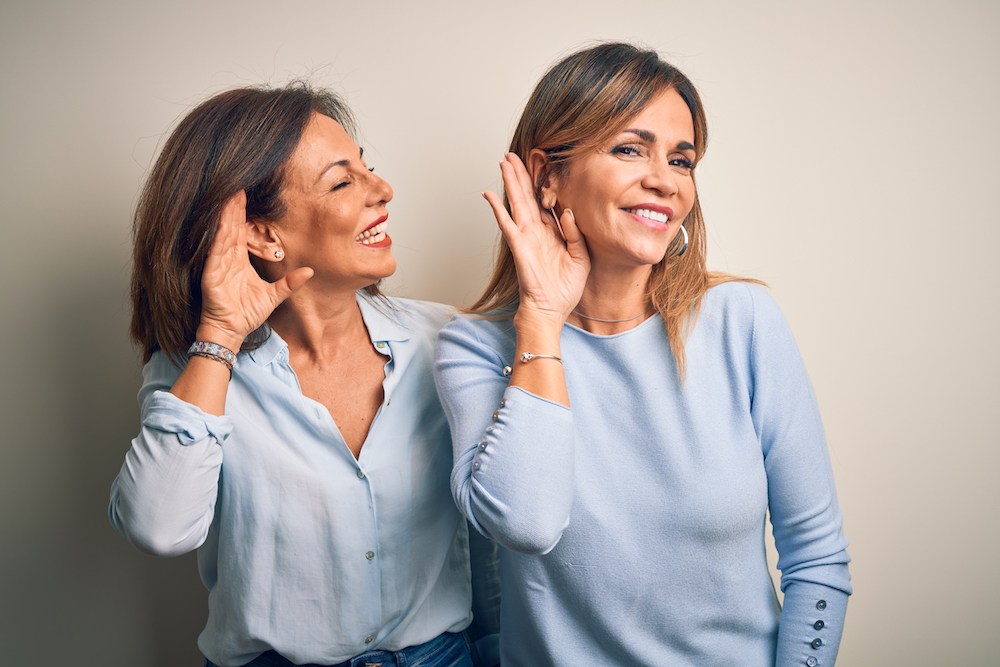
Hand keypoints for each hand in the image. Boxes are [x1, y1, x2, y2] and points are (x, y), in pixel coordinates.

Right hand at [196, 191, 312, 348]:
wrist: (231, 331)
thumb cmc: (246, 314)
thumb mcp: (273, 296)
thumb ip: (289, 283)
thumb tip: (309, 271)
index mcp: (239, 261)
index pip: (242, 231)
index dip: (243, 213)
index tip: (247, 194)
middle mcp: (227, 259)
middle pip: (231, 227)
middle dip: (235, 206)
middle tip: (239, 184)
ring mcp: (218, 264)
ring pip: (223, 233)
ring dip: (226, 214)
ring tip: (230, 194)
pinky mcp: (212, 273)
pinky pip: (216, 251)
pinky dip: (218, 235)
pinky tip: (221, 220)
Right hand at [482, 153, 589, 324]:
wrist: (551, 310)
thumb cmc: (565, 288)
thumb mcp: (581, 257)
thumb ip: (576, 233)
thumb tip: (569, 211)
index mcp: (552, 232)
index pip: (545, 201)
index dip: (542, 183)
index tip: (540, 162)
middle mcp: (536, 231)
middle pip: (527, 196)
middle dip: (520, 174)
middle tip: (513, 154)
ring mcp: (526, 237)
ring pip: (516, 203)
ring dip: (510, 182)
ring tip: (504, 162)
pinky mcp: (519, 246)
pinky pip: (506, 223)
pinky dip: (497, 208)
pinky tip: (488, 194)